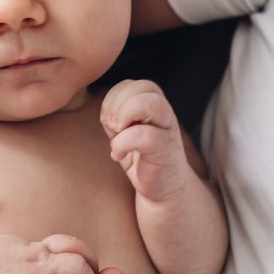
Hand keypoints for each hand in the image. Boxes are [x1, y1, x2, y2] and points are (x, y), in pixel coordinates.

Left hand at [101, 79, 190, 200]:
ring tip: (117, 134)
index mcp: (153, 103)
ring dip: (123, 116)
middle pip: (143, 86)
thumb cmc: (141, 157)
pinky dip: (122, 144)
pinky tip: (119, 156)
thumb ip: (115, 114)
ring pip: (149, 103)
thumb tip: (106, 111)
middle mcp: (164, 112)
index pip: (130, 84)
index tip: (108, 121)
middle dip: (117, 104)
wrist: (163, 189)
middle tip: (112, 127)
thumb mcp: (124, 130)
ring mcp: (167, 129)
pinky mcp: (165, 149)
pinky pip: (142, 135)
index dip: (113, 99)